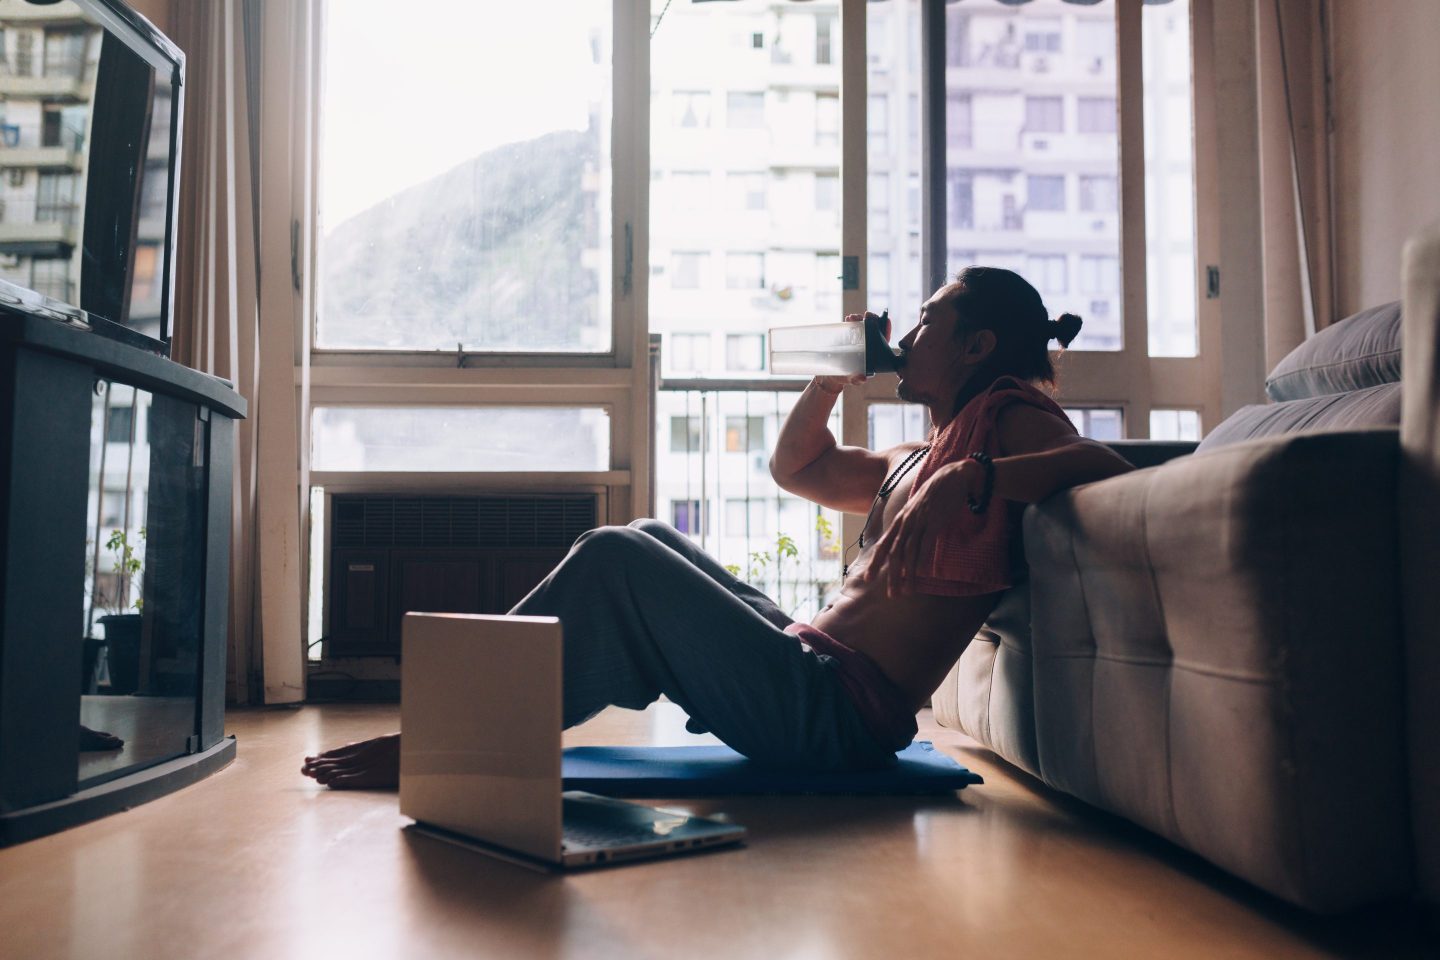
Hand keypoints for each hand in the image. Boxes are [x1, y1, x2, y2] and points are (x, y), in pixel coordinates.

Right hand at [814, 312, 891, 393]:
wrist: (830, 375)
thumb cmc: (845, 377)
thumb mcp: (850, 379)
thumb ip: (856, 379)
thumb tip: (862, 378)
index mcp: (874, 354)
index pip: (884, 340)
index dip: (886, 329)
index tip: (886, 320)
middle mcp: (868, 344)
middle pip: (875, 328)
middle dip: (873, 319)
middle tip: (867, 315)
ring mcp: (858, 339)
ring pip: (863, 325)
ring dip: (860, 318)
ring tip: (853, 317)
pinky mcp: (848, 336)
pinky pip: (852, 326)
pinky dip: (852, 320)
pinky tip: (848, 318)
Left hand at [861, 459, 984, 596]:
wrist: (954, 475)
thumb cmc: (939, 493)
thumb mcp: (920, 509)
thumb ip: (914, 525)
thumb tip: (912, 541)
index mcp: (901, 519)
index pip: (884, 543)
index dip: (875, 562)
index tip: (867, 578)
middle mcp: (906, 521)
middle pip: (893, 552)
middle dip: (890, 575)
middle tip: (890, 595)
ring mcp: (919, 521)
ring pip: (907, 553)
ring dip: (904, 575)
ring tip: (904, 592)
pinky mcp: (933, 521)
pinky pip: (923, 545)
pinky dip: (919, 561)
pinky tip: (916, 575)